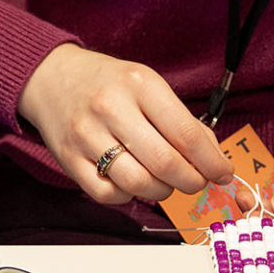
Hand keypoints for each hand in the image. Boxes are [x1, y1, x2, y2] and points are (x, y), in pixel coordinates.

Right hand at [17, 44, 233, 203]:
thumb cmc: (106, 83)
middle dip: (192, 181)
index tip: (222, 173)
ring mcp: (87, 135)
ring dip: (163, 191)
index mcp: (138, 84)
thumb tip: (212, 159)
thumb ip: (179, 120)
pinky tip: (131, 180)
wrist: (51, 78)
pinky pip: (108, 194)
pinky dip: (128, 195)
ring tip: (165, 182)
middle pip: (166, 163)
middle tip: (197, 182)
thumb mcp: (147, 85)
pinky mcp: (69, 159)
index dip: (212, 161)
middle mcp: (111, 108)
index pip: (187, 134)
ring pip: (139, 183)